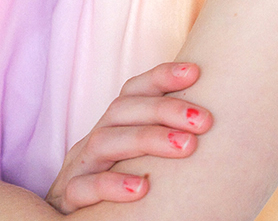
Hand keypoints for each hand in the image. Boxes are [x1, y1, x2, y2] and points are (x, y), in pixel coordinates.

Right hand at [46, 62, 212, 214]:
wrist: (64, 220)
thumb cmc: (114, 186)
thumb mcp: (135, 159)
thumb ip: (161, 139)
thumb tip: (213, 124)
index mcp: (112, 126)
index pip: (133, 91)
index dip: (161, 76)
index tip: (195, 71)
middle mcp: (95, 139)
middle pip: (123, 110)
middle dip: (165, 109)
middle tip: (204, 120)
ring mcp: (79, 166)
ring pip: (104, 140)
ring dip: (147, 138)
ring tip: (187, 146)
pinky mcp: (68, 197)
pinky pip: (84, 187)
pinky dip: (112, 184)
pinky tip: (142, 188)